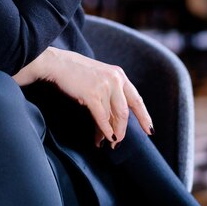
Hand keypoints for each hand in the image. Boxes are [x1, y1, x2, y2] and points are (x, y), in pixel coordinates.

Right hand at [14, 47, 153, 147]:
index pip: (136, 99)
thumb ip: (110, 93)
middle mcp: (115, 79)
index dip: (143, 117)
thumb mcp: (100, 77)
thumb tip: (113, 120)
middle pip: (125, 113)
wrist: (57, 63)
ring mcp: (104, 86)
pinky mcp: (92, 94)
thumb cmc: (75, 72)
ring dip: (112, 133)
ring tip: (108, 142)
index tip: (149, 130)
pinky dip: (103, 130)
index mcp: (119, 75)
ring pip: (114, 117)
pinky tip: (101, 138)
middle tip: (117, 142)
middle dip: (122, 130)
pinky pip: (102, 118)